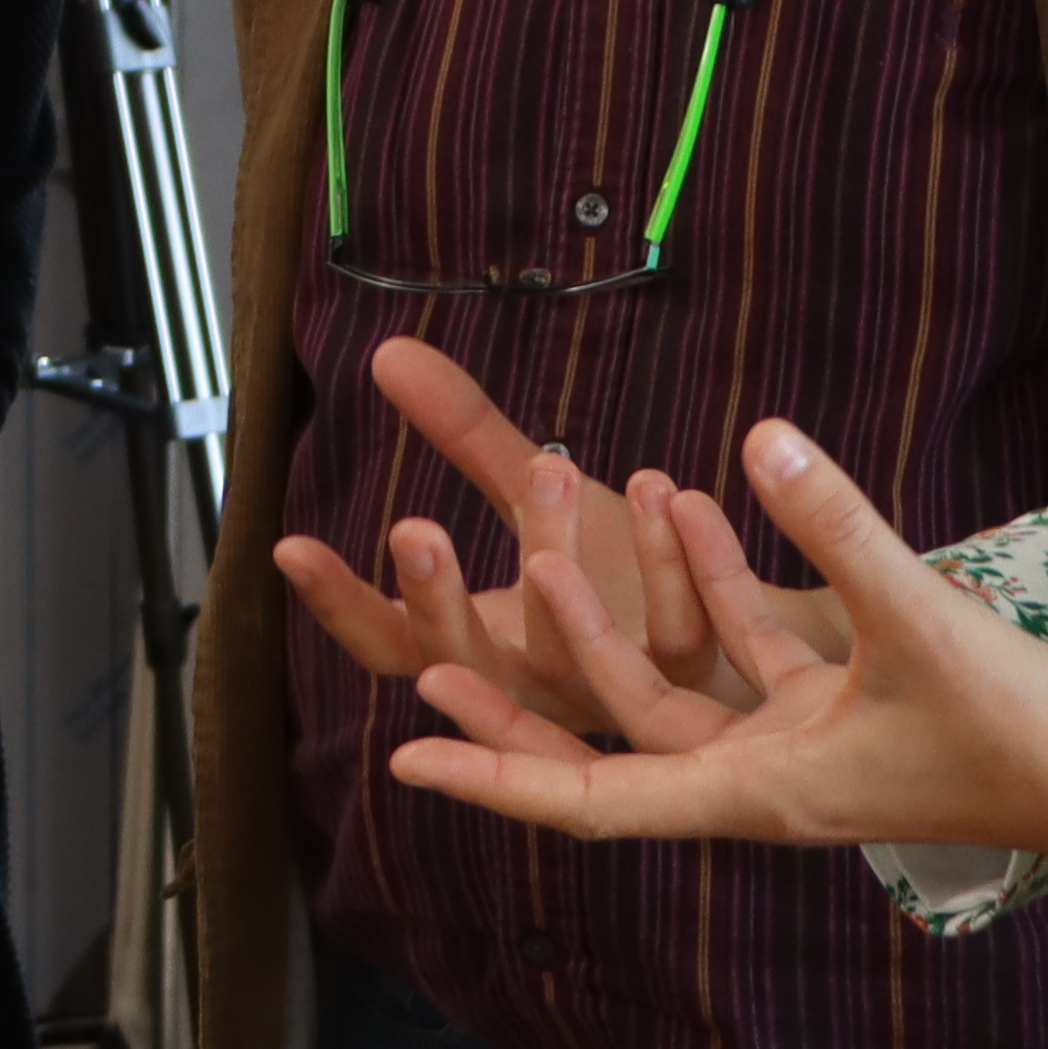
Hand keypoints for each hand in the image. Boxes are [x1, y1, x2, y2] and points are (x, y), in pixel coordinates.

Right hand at [272, 341, 833, 737]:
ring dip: (553, 558)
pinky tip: (659, 489)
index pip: (394, 644)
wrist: (756, 625)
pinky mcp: (700, 684)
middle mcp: (545, 686)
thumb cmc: (630, 575)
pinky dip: (668, 561)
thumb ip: (468, 435)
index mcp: (492, 648)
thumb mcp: (539, 498)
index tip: (291, 544)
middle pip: (472, 665)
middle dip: (438, 599)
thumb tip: (388, 353)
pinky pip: (675, 634)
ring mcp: (620, 696)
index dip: (342, 604)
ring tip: (545, 465)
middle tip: (415, 523)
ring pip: (573, 653)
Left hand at [377, 418, 1047, 892]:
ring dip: (618, 613)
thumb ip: (837, 525)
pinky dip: (711, 587)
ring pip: (669, 691)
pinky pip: (743, 654)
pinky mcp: (834, 716)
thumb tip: (760, 434)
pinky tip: (691, 497)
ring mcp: (793, 749)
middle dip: (518, 703)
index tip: (406, 756)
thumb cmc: (1015, 730)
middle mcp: (755, 781)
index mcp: (753, 791)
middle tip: (424, 658)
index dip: (496, 776)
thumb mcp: (916, 617)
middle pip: (602, 751)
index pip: (592, 799)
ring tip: (559, 521)